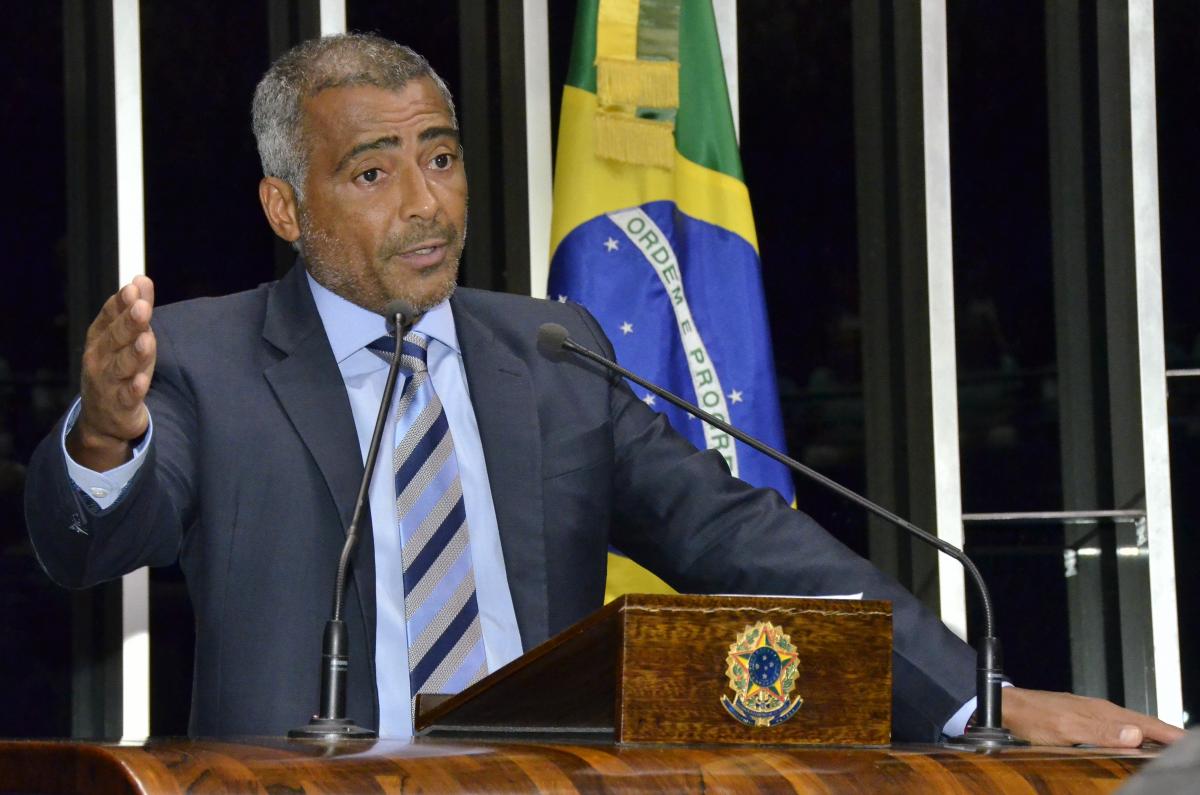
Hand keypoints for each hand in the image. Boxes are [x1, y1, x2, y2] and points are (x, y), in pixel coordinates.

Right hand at [67, 276, 156, 471]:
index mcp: (100, 340)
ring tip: (146, 339)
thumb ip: (136, 310)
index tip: (133, 288)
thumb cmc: (119, 371)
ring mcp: (108, 384)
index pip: (107, 317)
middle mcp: (100, 360)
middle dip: (128, 322)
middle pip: (115, 339)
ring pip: (122, 366)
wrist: (104, 421)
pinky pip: (128, 396)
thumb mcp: (128, 340)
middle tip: (141, 307)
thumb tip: (142, 279)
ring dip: (134, 353)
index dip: (120, 303)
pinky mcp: (120, 407)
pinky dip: (134, 388)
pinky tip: (142, 380)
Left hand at [1003, 687, 1185, 746]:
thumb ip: (1100, 732)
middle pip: (1143, 723)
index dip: (1168, 734)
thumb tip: (1135, 735)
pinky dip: (1133, 735)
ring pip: (1131, 725)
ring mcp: (1093, 714)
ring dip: (1151, 735)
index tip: (1187, 743)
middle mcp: (1102, 711)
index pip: (1145, 724)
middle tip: (1185, 747)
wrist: (1010, 707)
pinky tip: (1133, 743)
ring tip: (1168, 746)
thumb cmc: (1034, 718)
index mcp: (1103, 713)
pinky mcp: (1084, 718)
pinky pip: (1117, 728)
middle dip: (1166, 734)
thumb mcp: (1066, 729)